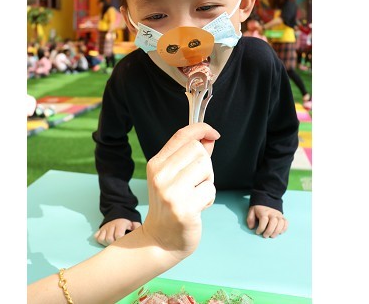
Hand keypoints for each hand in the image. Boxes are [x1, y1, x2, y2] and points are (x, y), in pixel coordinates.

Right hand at [94, 218, 141, 246]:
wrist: (119, 212)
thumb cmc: (128, 221)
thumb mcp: (134, 222)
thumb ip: (138, 228)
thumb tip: (142, 236)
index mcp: (120, 224)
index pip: (118, 235)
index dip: (121, 241)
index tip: (123, 243)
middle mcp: (111, 225)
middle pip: (109, 239)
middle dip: (113, 244)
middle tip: (118, 245)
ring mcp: (105, 227)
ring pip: (102, 239)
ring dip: (106, 243)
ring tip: (112, 243)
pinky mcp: (100, 229)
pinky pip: (96, 237)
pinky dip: (100, 240)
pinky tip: (106, 240)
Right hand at [141, 123, 219, 259]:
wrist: (160, 240)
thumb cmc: (171, 206)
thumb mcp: (173, 177)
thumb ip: (190, 156)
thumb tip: (209, 137)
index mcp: (156, 164)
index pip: (181, 136)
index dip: (201, 128)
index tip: (213, 133)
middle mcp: (161, 176)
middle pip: (198, 150)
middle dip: (205, 165)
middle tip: (196, 183)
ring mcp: (171, 192)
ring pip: (206, 168)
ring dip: (208, 182)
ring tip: (196, 195)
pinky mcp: (184, 208)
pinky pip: (210, 189)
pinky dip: (208, 198)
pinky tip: (198, 208)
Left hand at [246, 205, 287, 237]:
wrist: (267, 199)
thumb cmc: (259, 208)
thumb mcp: (252, 211)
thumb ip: (250, 219)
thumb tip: (251, 227)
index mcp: (264, 212)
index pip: (264, 220)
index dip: (261, 228)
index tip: (257, 232)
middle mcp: (272, 213)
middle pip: (273, 222)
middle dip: (269, 231)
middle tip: (265, 236)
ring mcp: (278, 215)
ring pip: (281, 223)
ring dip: (277, 231)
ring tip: (272, 236)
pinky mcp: (282, 217)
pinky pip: (286, 223)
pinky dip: (284, 229)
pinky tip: (279, 232)